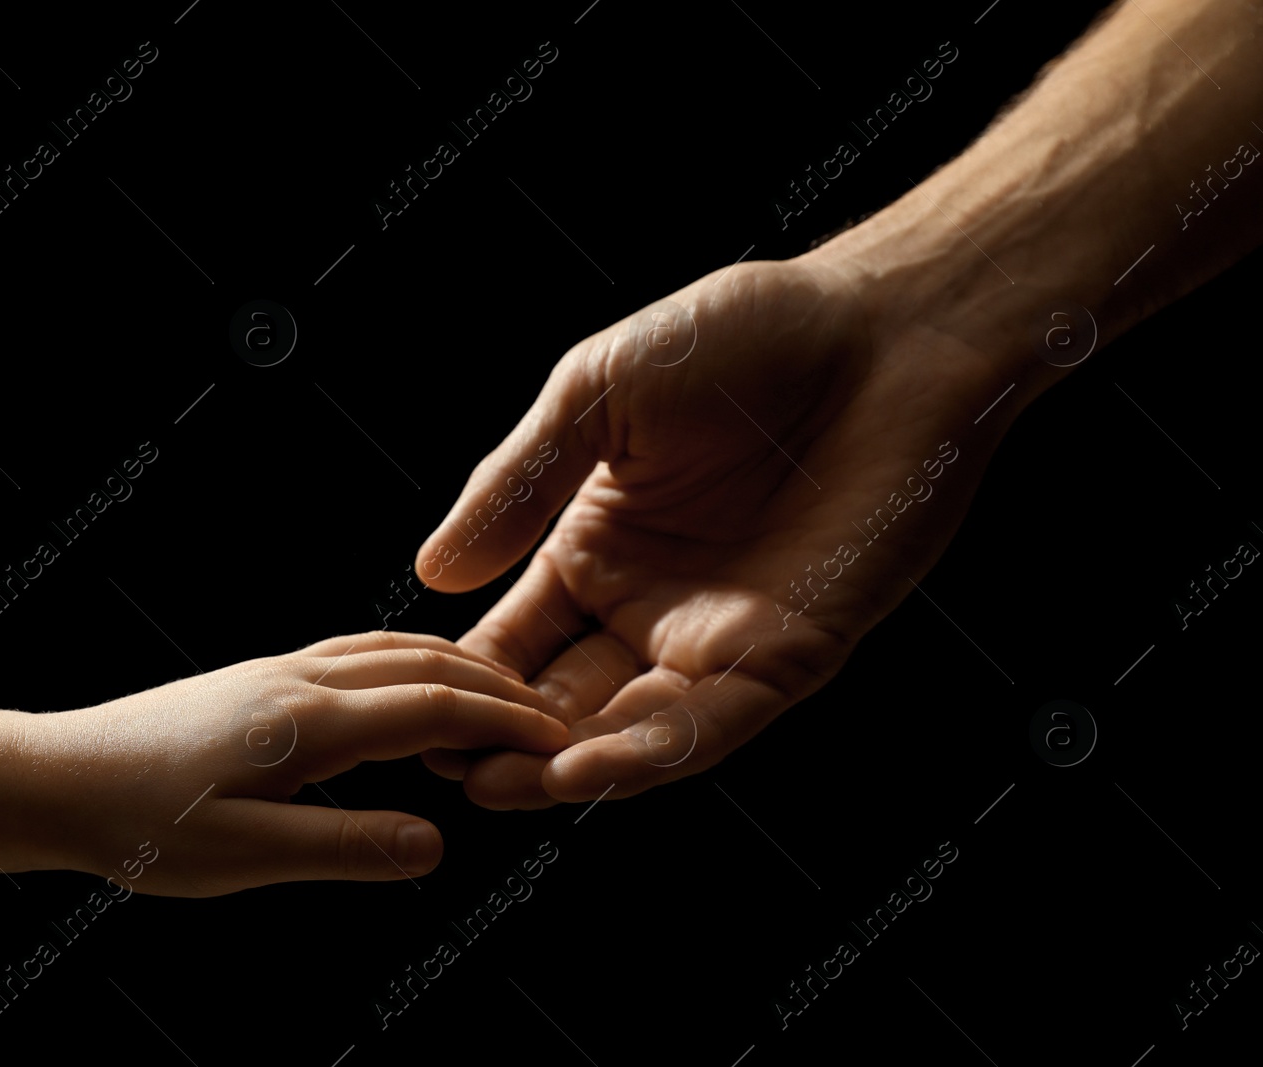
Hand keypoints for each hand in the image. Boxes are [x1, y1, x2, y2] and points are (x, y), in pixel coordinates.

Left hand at [26, 631, 566, 893]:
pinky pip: (360, 652)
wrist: (57, 775)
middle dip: (501, 690)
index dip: (507, 725)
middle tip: (557, 720)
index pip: (436, 709)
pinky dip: (413, 661)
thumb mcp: (244, 855)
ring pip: (394, 648)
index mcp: (308, 723)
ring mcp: (281, 671)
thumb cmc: (141, 823)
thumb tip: (438, 843)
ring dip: (460, 667)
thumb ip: (344, 845)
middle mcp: (302, 680)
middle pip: (427, 666)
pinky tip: (415, 684)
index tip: (563, 744)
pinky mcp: (262, 678)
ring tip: (506, 697)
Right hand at [414, 251, 1013, 806]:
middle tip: (435, 768)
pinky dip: (647, 753)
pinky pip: (709, 723)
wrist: (881, 330)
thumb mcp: (597, 394)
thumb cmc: (744, 336)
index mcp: (596, 546)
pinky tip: (584, 769)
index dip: (460, 673)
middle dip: (498, 737)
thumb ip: (519, 484)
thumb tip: (434, 572)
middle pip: (559, 698)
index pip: (512, 635)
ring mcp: (717, 636)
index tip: (402, 706)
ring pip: (627, 729)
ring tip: (491, 784)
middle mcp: (651, 605)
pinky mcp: (787, 655)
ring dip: (560, 763)